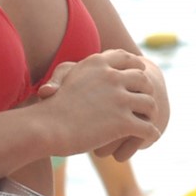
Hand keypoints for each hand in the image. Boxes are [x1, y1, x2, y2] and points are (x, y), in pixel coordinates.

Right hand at [29, 50, 159, 157]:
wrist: (44, 127)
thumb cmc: (50, 108)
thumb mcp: (65, 80)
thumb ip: (85, 74)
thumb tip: (103, 75)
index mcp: (97, 62)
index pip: (127, 58)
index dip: (136, 67)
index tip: (139, 76)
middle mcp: (111, 76)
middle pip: (143, 80)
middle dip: (146, 91)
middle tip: (144, 104)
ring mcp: (119, 99)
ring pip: (150, 103)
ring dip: (151, 114)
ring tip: (147, 122)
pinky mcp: (122, 122)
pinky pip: (148, 127)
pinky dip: (151, 134)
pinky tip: (148, 137)